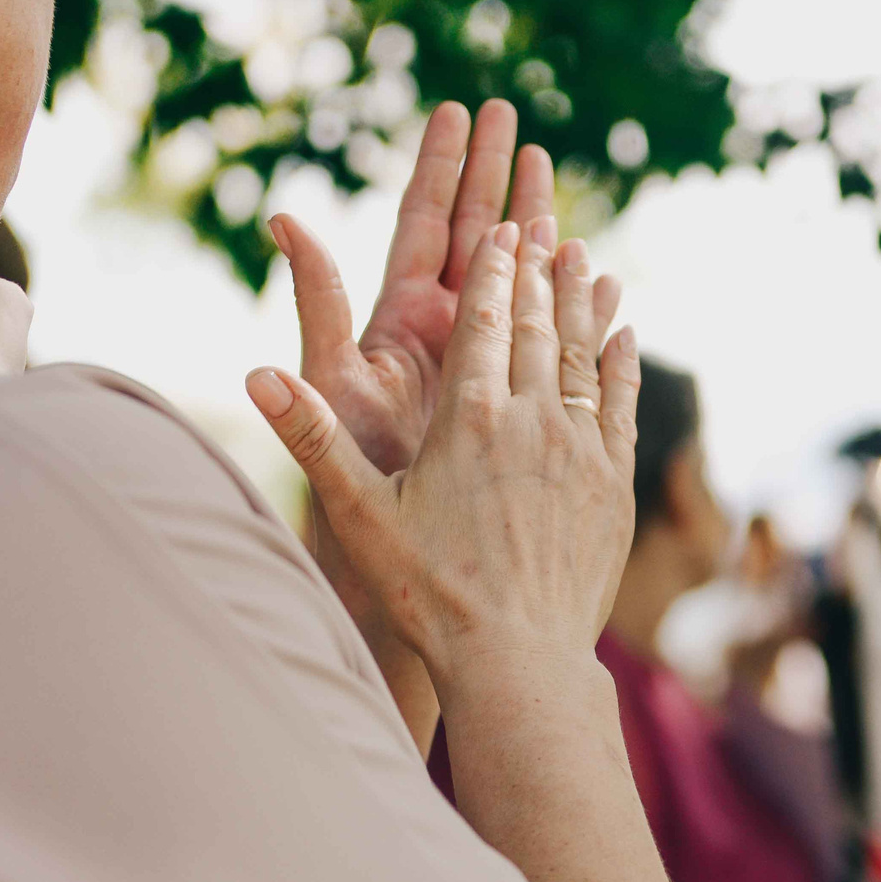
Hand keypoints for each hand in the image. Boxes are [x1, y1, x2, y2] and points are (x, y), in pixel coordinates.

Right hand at [247, 217, 637, 681]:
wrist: (519, 660)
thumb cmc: (430, 593)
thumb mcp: (359, 514)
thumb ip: (311, 437)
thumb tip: (257, 374)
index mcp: (468, 419)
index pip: (483, 322)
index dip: (493, 271)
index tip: (503, 229)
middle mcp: (531, 420)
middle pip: (536, 326)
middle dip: (537, 269)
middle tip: (544, 222)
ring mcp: (581, 449)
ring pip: (583, 354)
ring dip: (582, 301)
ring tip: (584, 258)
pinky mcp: (613, 483)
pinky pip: (619, 403)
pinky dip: (618, 361)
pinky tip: (623, 334)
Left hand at [274, 101, 615, 476]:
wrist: (392, 558)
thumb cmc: (349, 477)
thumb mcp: (332, 380)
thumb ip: (318, 303)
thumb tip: (281, 219)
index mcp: (398, 319)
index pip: (424, 224)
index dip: (442, 168)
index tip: (460, 109)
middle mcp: (438, 334)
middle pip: (471, 236)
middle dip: (491, 176)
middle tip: (509, 112)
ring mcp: (478, 367)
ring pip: (516, 281)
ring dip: (538, 230)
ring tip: (553, 173)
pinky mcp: (512, 404)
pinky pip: (553, 344)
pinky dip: (579, 312)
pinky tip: (605, 282)